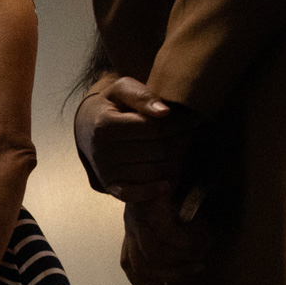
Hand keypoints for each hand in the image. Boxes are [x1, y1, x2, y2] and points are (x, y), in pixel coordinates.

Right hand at [75, 77, 193, 198]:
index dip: (179, 124)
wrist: (88, 128)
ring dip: (176, 162)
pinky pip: (133, 194)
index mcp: (104, 126)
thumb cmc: (112, 105)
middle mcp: (102, 151)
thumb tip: (164, 112)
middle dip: (182, 141)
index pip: (153, 128)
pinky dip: (152, 191)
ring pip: (152, 171)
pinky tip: (167, 184)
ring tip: (187, 150)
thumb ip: (141, 95)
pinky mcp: (110, 185)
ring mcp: (105, 170)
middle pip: (156, 150)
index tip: (195, 119)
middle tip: (196, 134)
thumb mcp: (121, 90)